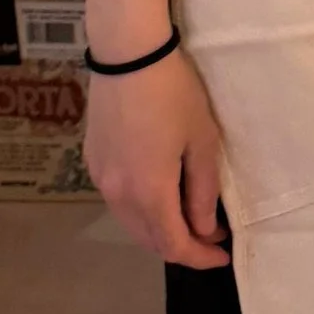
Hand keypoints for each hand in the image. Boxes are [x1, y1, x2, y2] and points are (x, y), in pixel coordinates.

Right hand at [85, 44, 231, 267]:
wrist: (127, 55)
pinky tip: (158, 193)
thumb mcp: (202, 142)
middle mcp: (118, 194)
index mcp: (150, 193)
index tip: (222, 255)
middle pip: (149, 240)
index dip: (199, 258)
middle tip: (210, 236)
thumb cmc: (174, 94)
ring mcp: (100, 178)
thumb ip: (203, 192)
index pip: (174, 245)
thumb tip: (204, 228)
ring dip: (159, 229)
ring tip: (188, 216)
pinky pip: (118, 201)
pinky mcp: (92, 161)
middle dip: (181, 245)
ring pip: (131, 222)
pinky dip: (140, 210)